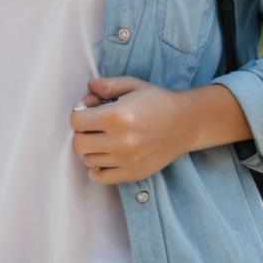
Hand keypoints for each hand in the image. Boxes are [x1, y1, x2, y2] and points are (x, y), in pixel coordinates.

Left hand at [69, 75, 189, 184]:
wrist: (185, 124)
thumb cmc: (158, 102)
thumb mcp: (133, 85)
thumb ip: (108, 85)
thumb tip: (89, 87)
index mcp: (117, 116)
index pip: (76, 121)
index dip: (79, 113)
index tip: (89, 111)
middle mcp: (120, 141)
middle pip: (79, 143)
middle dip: (82, 132)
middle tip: (93, 126)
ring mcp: (126, 160)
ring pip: (87, 160)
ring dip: (90, 149)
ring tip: (102, 139)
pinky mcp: (132, 173)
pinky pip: (100, 177)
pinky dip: (96, 169)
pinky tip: (105, 157)